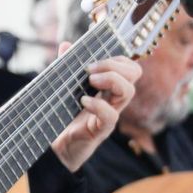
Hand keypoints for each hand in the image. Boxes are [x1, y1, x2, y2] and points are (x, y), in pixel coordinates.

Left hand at [51, 54, 140, 171]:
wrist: (58, 147)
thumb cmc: (65, 116)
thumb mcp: (66, 88)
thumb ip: (67, 67)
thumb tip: (65, 45)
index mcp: (109, 87)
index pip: (128, 66)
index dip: (116, 57)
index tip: (93, 59)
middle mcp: (114, 100)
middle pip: (134, 74)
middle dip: (114, 65)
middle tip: (90, 71)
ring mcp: (110, 115)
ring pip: (128, 91)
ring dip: (111, 79)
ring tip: (90, 82)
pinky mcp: (101, 130)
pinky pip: (110, 115)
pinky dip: (98, 104)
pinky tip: (83, 101)